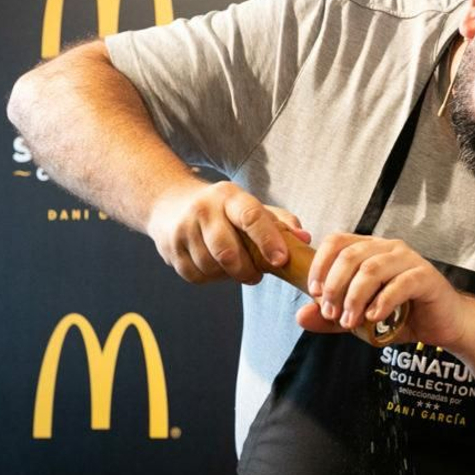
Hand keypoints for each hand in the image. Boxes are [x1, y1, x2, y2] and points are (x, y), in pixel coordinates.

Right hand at [145, 180, 310, 283]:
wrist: (170, 203)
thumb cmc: (224, 210)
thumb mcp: (251, 206)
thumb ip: (281, 222)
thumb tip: (304, 239)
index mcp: (229, 196)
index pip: (250, 217)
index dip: (268, 240)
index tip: (281, 260)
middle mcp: (203, 210)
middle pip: (227, 251)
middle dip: (247, 270)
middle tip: (257, 275)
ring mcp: (182, 229)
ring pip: (212, 266)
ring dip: (229, 275)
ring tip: (236, 267)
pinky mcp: (170, 249)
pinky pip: (196, 276)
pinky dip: (211, 278)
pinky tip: (216, 268)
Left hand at [298, 233, 465, 347]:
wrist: (444, 325)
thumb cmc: (403, 317)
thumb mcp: (360, 319)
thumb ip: (332, 317)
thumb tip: (301, 315)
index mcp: (370, 250)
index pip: (337, 242)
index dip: (320, 264)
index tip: (313, 292)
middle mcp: (389, 248)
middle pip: (351, 255)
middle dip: (334, 286)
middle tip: (330, 313)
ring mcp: (409, 260)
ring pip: (372, 268)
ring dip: (354, 297)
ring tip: (349, 321)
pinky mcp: (426, 276)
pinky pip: (399, 284)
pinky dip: (382, 302)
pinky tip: (374, 318)